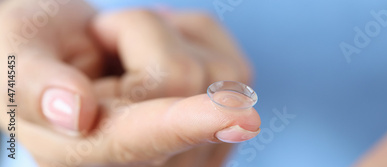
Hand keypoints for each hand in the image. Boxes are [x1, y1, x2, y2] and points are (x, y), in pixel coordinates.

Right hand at [0, 0, 259, 165]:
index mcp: (84, 154)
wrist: (67, 52)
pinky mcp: (225, 124)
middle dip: (138, 35)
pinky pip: (233, 60)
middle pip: (182, 79)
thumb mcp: (13, 57)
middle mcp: (148, 162)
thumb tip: (76, 114)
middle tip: (101, 46)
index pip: (137, 142)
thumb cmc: (35, 51)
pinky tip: (162, 55)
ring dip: (168, 37)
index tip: (237, 117)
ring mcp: (194, 149)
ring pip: (215, 68)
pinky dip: (197, 40)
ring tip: (129, 55)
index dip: (183, 126)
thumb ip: (31, 87)